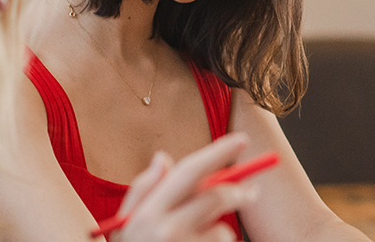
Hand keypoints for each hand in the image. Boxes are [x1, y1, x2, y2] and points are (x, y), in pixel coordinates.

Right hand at [109, 134, 255, 241]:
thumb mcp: (123, 227)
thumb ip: (142, 190)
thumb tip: (163, 158)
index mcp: (147, 214)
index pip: (189, 173)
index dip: (218, 152)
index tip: (241, 140)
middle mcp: (167, 231)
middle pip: (216, 197)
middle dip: (239, 190)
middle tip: (251, 191)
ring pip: (223, 230)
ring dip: (221, 232)